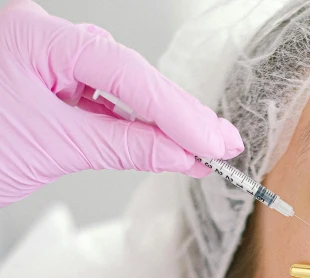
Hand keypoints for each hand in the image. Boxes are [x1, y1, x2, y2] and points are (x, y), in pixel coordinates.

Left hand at [0, 0, 242, 206]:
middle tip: (222, 143)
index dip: (175, 110)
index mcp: (32, 35)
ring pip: (114, 83)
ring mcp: (41, 58)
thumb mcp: (52, 147)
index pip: (122, 70)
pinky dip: (128, 123)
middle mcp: (39, 36)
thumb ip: (121, 146)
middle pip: (124, 69)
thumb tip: (178, 155)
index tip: (213, 142)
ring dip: (157, 118)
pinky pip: (95, 98)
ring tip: (199, 146)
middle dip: (175, 111)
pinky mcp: (43, 80)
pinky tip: (159, 139)